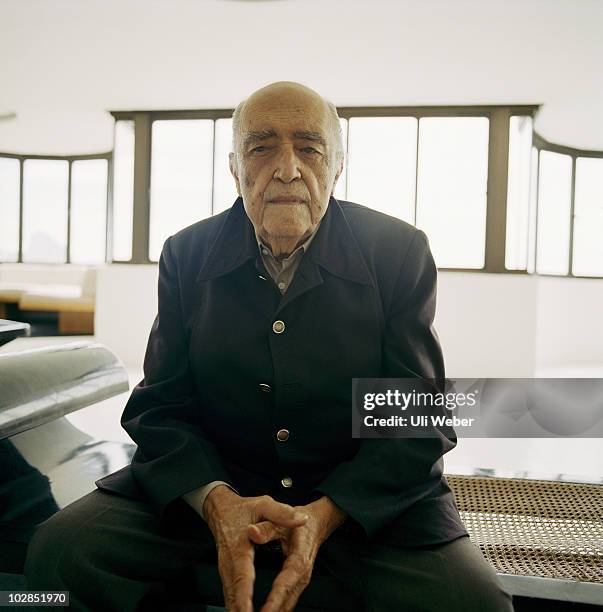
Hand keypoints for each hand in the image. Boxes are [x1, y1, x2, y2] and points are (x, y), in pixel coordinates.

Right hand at [204, 486, 309, 611]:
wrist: (221, 509)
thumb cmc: (244, 508)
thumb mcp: (264, 505)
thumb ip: (282, 513)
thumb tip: (301, 519)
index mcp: (240, 545)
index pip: (243, 573)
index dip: (245, 594)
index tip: (247, 610)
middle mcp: (229, 560)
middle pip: (234, 591)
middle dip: (240, 609)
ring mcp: (226, 568)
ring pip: (230, 595)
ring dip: (237, 610)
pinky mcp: (227, 572)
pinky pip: (230, 593)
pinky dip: (235, 606)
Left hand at [247, 496, 346, 611]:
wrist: (316, 524)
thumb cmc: (298, 523)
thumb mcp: (281, 521)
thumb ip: (266, 528)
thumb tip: (251, 532)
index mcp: (299, 560)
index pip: (285, 585)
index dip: (274, 601)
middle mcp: (302, 575)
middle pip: (286, 603)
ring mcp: (300, 582)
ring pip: (287, 607)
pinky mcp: (296, 585)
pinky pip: (286, 603)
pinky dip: (275, 610)